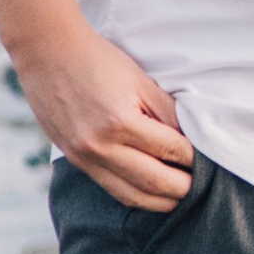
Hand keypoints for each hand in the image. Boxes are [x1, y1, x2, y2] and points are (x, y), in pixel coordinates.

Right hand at [24, 25, 195, 211]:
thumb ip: (168, 112)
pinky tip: (150, 192)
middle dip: (183, 188)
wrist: (46, 52)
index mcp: (121, 121)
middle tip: (201, 186)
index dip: (193, 159)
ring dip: (159, 201)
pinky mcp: (74, 160)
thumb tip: (190, 140)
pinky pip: (110, 188)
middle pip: (154, 182)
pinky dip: (134, 194)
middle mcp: (100, 146)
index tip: (207, 161)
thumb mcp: (140, 80)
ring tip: (179, 197)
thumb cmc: (97, 59)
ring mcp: (84, 157)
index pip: (170, 151)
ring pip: (131, 196)